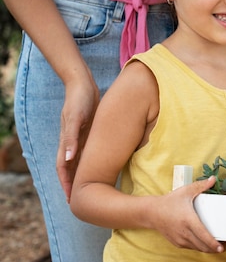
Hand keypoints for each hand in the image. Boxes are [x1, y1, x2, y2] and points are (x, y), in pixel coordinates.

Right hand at [57, 74, 99, 201]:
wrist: (83, 84)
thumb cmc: (79, 100)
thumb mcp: (76, 118)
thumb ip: (71, 138)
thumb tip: (67, 159)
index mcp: (66, 142)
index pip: (64, 169)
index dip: (67, 185)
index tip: (71, 200)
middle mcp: (71, 143)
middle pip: (71, 169)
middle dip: (75, 185)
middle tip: (82, 201)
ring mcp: (80, 138)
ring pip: (80, 162)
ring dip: (83, 175)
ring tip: (92, 189)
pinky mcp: (88, 132)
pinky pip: (88, 152)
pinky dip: (92, 162)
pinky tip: (102, 167)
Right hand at [155, 178, 225, 252]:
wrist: (151, 212)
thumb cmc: (169, 202)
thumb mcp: (186, 191)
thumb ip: (201, 185)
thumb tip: (213, 179)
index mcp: (188, 220)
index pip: (203, 236)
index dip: (213, 243)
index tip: (222, 247)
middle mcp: (184, 232)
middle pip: (203, 246)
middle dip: (217, 248)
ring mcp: (180, 239)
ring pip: (198, 248)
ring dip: (209, 249)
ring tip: (220, 246)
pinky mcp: (177, 243)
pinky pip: (192, 247)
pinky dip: (200, 247)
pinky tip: (207, 244)